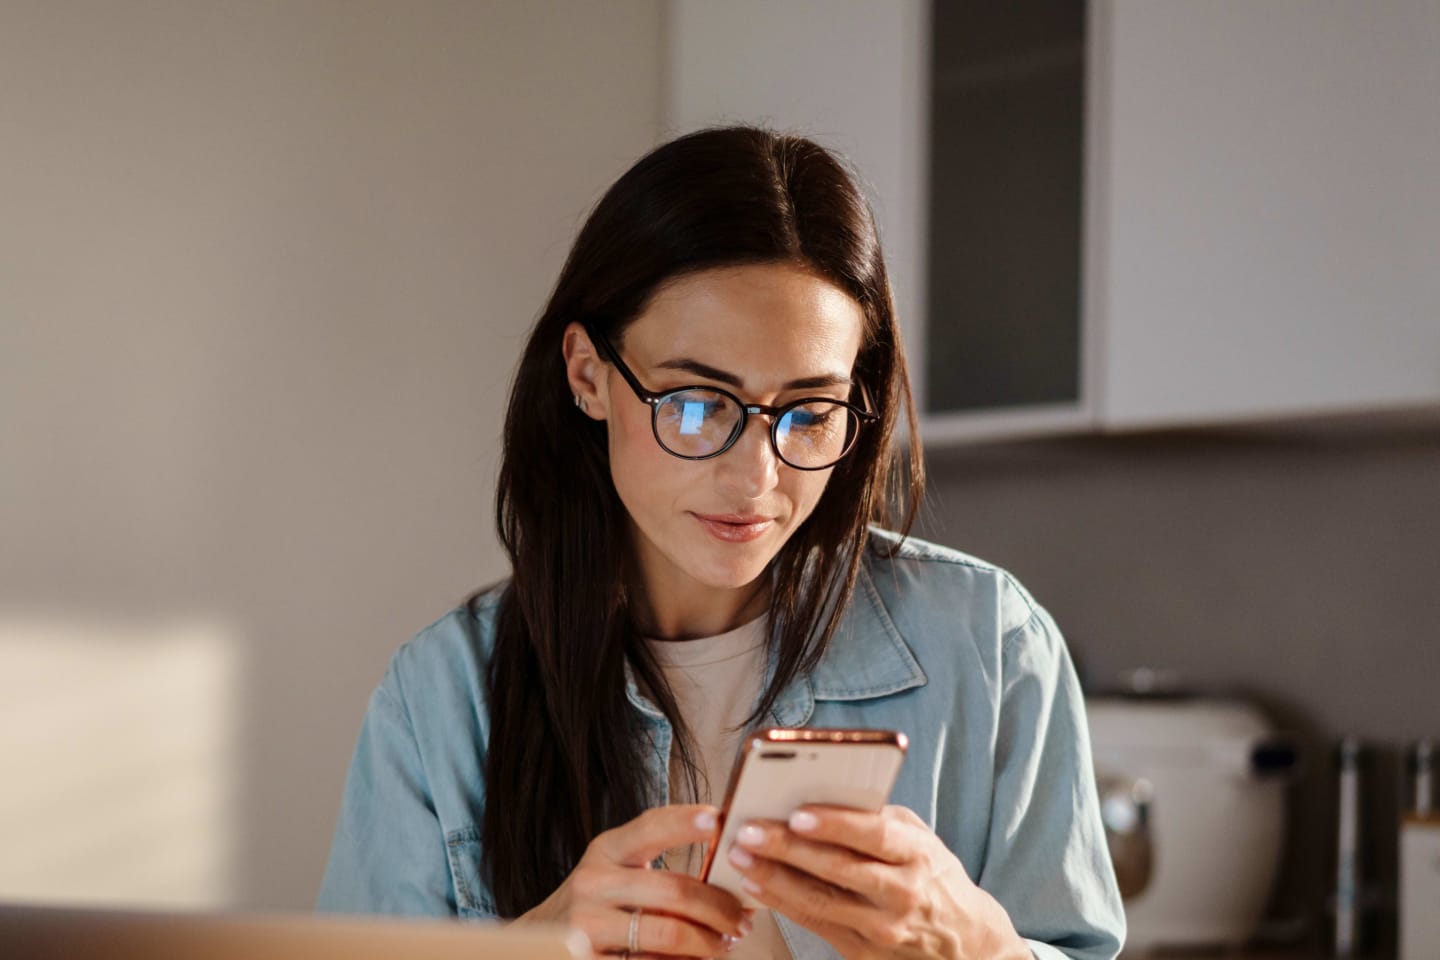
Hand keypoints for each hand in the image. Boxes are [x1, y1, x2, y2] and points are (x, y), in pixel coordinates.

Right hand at [516, 804, 751, 957]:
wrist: (538, 943)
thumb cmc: (595, 904)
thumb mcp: (614, 871)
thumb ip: (656, 866)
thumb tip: (727, 870)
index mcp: (605, 850)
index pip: (650, 827)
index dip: (686, 822)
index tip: (719, 821)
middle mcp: (592, 883)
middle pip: (674, 890)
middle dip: (719, 908)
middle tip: (741, 920)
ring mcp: (585, 927)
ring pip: (669, 934)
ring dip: (708, 943)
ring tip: (724, 945)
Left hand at [722, 804, 1029, 959]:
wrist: (964, 940)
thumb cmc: (932, 874)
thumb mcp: (919, 837)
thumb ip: (877, 817)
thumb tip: (823, 793)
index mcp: (918, 854)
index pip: (875, 835)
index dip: (835, 825)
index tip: (798, 814)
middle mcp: (903, 893)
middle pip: (838, 869)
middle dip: (787, 849)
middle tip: (749, 831)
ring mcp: (883, 928)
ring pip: (820, 902)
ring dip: (774, 878)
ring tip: (740, 856)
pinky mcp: (863, 952)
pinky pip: (815, 924)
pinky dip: (781, 903)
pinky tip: (755, 885)